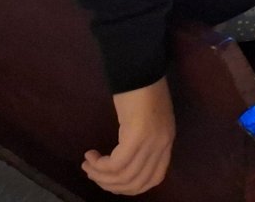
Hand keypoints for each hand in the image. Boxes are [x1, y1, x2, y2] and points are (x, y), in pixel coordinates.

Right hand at [84, 77, 174, 195]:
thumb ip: (145, 140)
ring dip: (101, 176)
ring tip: (88, 165)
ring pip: (124, 176)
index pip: (154, 179)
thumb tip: (127, 162)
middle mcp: (162, 145)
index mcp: (166, 142)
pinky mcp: (137, 136)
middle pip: (136, 182)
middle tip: (93, 174)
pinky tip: (91, 155)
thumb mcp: (150, 119)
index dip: (131, 187)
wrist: (140, 67)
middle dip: (111, 184)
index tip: (112, 181)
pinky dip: (100, 165)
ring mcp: (151, 142)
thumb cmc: (142, 88)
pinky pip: (116, 164)